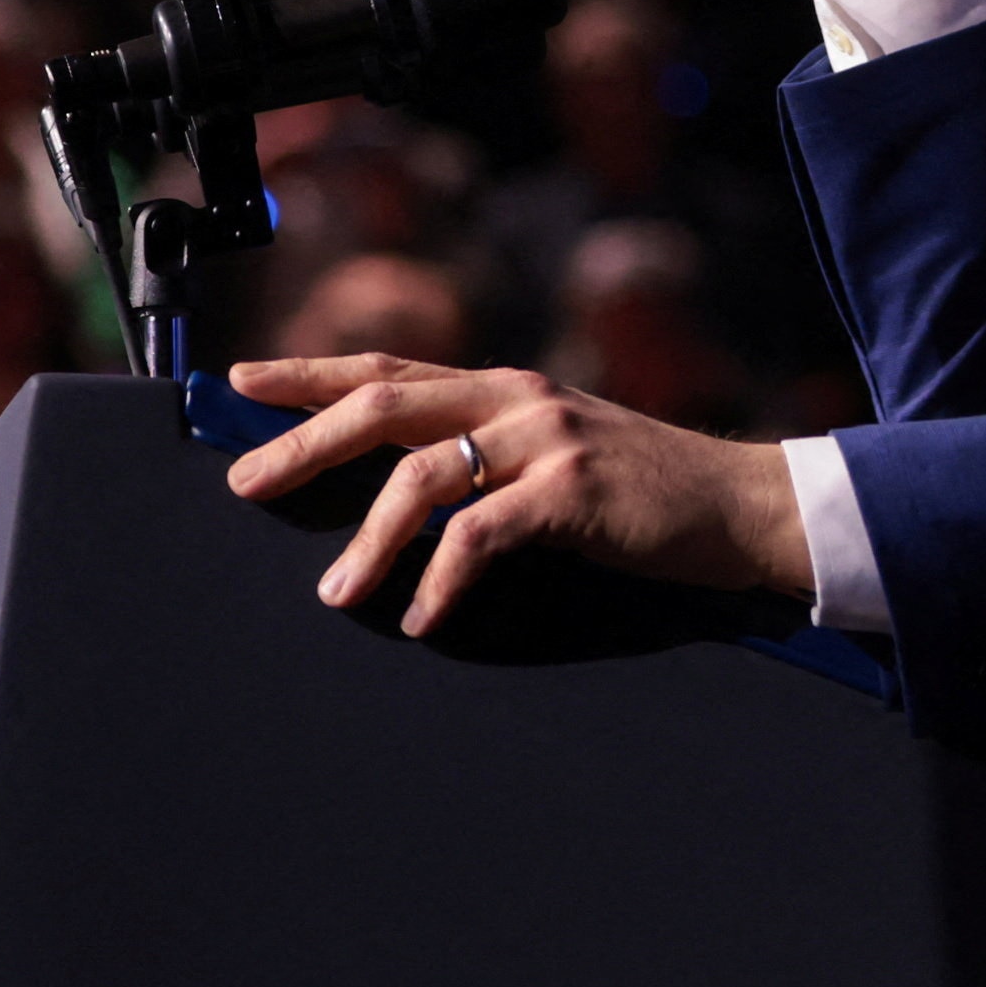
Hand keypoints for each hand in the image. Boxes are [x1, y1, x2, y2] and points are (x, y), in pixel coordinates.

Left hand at [221, 354, 813, 635]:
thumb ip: (494, 455)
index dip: (313, 374)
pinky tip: (423, 617)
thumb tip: (405, 489)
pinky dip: (440, 579)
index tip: (243, 383)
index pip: (394, 369)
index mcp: (511, 388)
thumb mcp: (562, 454)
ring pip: (422, 475)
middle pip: (386, 405)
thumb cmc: (648, 493)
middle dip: (305, 445)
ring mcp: (549, 439)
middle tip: (246, 485)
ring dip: (369, 540)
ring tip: (337, 592)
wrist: (742, 506)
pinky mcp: (574, 490)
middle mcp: (521, 399)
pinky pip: (479, 534)